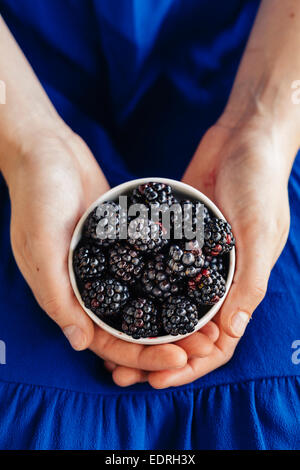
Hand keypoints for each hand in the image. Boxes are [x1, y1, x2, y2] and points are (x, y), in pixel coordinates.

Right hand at [7, 128, 187, 371]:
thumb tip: (79, 343)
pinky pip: (149, 266)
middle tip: (205, 344)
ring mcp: (110, 263)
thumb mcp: (41, 244)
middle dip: (168, 340)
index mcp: (68, 295)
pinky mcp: (123, 241)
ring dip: (175, 313)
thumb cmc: (37, 194)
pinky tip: (198, 282)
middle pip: (133, 325)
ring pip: (145, 300)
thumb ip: (57, 294)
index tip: (178, 359)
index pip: (106, 340)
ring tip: (209, 320)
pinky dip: (170, 278)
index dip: (141, 356)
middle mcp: (90, 285)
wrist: (48, 150)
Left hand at [111, 113, 291, 387]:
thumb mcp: (259, 233)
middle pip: (184, 330)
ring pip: (165, 304)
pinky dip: (137, 288)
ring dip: (142, 327)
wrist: (243, 137)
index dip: (191, 365)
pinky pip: (154, 270)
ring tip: (108, 343)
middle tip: (121, 371)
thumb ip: (248, 283)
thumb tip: (232, 332)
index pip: (218, 342)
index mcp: (240, 285)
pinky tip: (111, 297)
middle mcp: (214, 278)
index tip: (158, 380)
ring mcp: (191, 259)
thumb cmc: (260, 184)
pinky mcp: (174, 237)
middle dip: (157, 354)